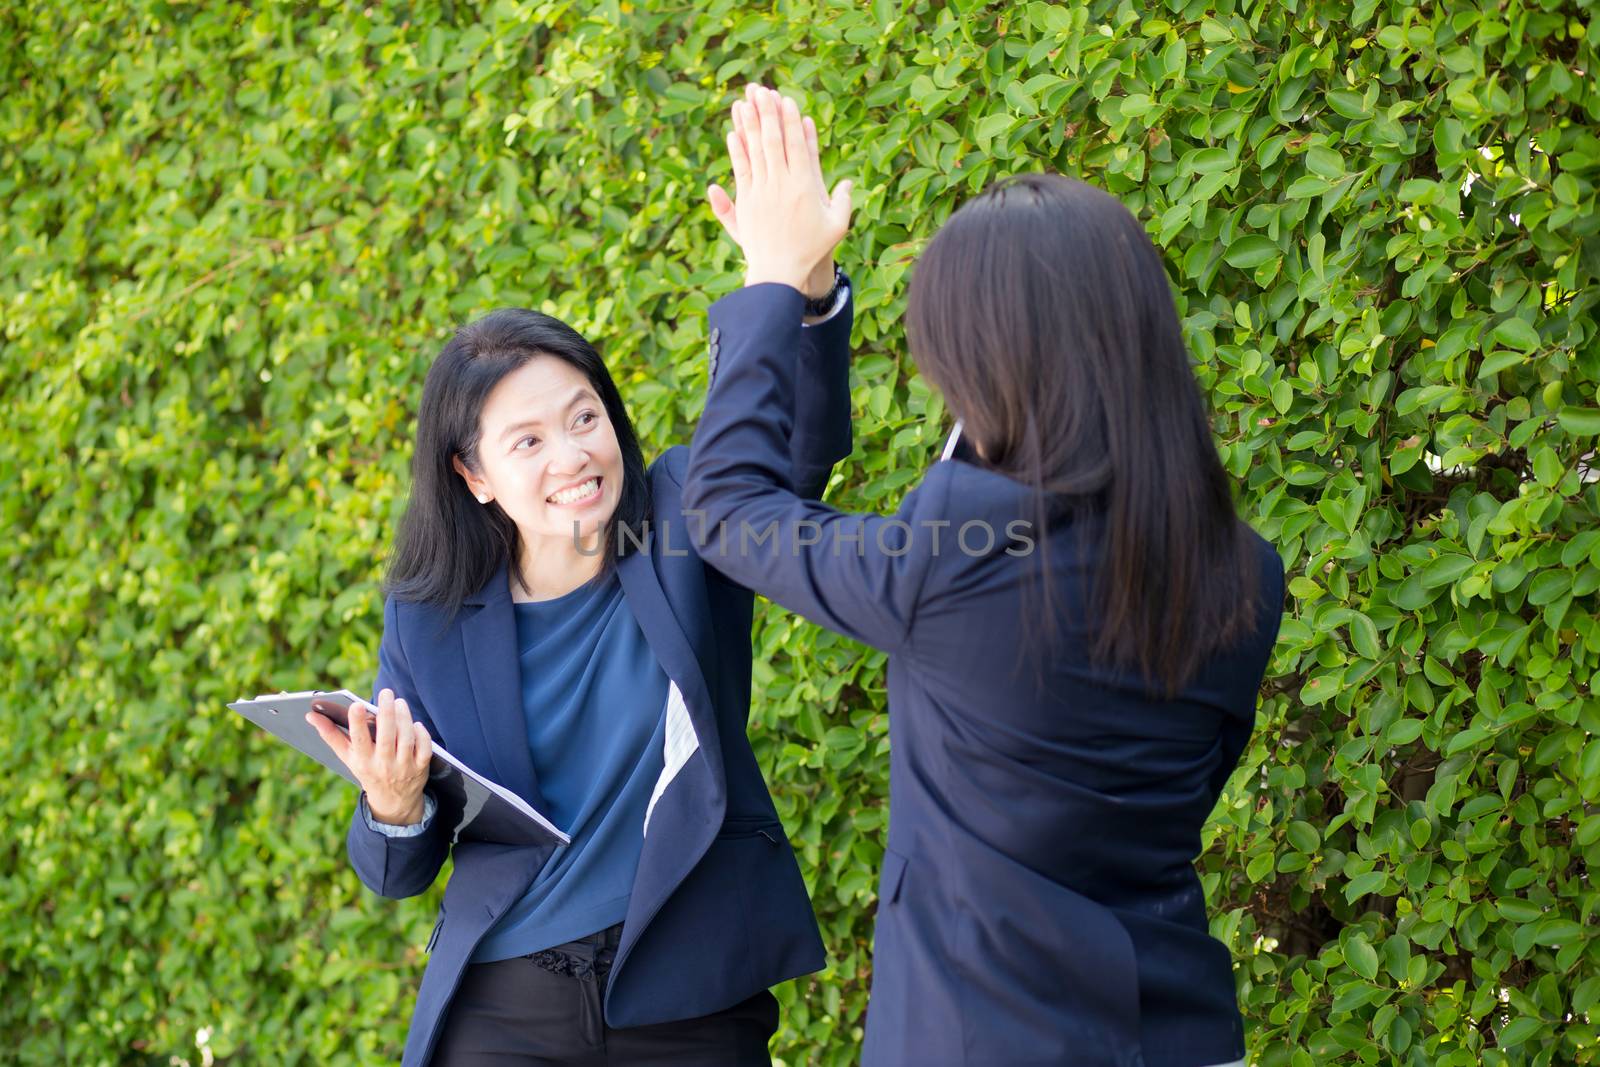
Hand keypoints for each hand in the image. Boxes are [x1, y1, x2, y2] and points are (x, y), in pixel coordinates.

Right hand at [306, 688, 432, 824]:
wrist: (393, 800)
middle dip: (386, 713)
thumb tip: (310, 715)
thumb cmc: (367, 769)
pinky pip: (424, 748)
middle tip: (386, 692)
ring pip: (406, 739)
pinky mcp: (421, 767)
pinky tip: (415, 723)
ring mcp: (404, 766)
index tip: (356, 705)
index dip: (358, 723)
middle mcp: (383, 764)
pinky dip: (421, 734)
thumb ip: (330, 735)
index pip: (359, 740)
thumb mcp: (347, 757)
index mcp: (363, 761)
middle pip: (386, 736)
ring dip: (404, 718)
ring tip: (399, 702)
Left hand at [707, 84, 851, 295]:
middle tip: (762, 90)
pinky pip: (741, 169)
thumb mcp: (837, 226)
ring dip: (749, 124)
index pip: (798, 145)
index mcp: (805, 186)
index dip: (791, 121)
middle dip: (767, 113)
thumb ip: (843, 202)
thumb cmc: (812, 249)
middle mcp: (782, 184)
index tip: (787, 101)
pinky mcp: (746, 201)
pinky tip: (734, 133)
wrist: (780, 271)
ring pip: (755, 150)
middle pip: (773, 141)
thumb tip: (848, 183)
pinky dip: (737, 150)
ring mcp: (761, 191)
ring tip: (745, 101)